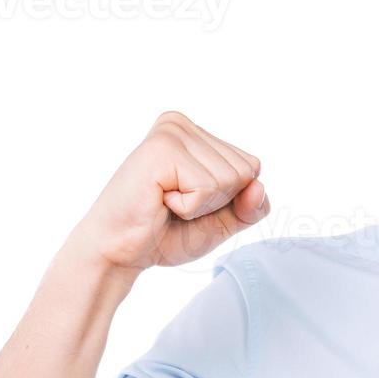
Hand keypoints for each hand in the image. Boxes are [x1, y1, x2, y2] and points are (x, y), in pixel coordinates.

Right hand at [66, 111, 268, 270]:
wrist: (120, 253)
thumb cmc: (165, 234)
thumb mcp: (222, 221)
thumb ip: (251, 206)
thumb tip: (258, 186)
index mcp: (196, 133)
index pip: (251, 166)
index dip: (229, 198)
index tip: (189, 201)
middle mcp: (182, 124)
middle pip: (245, 171)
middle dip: (216, 201)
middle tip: (175, 205)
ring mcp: (172, 132)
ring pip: (230, 179)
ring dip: (200, 205)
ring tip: (165, 202)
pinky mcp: (162, 149)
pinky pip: (208, 187)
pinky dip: (189, 207)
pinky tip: (159, 200)